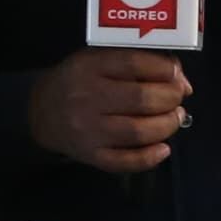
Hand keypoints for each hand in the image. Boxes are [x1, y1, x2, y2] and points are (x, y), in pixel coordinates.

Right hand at [28, 48, 190, 173]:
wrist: (41, 112)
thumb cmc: (78, 81)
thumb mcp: (97, 59)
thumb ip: (136, 62)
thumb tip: (180, 79)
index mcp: (88, 67)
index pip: (133, 64)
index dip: (164, 70)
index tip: (177, 75)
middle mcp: (87, 98)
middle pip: (141, 99)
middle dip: (171, 98)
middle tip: (178, 98)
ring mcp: (88, 130)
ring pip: (139, 131)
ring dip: (167, 125)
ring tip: (174, 118)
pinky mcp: (90, 155)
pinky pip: (125, 161)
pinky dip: (150, 157)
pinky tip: (163, 148)